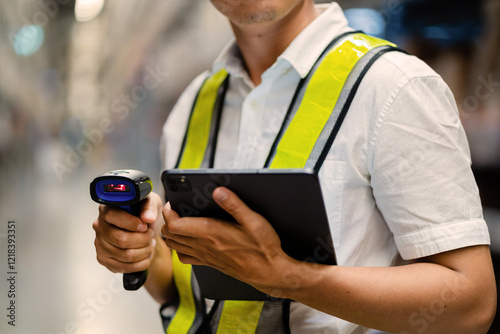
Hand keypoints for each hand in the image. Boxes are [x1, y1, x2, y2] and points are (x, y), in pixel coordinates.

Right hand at [93, 192, 162, 273]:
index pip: (112, 216)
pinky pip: (124, 267)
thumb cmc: (144, 213)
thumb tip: (147, 218)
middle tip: (150, 235)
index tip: (144, 226)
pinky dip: (140, 263)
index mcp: (107, 209)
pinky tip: (145, 255)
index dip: (131, 223)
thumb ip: (149, 207)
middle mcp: (99, 226)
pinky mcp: (104, 259)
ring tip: (149, 244)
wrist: (145, 228)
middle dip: (143, 239)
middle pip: (121, 239)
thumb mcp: (150, 202)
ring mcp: (100, 244)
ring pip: (125, 255)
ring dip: (144, 251)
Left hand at [161, 187, 291, 291]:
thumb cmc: (263, 248)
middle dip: (167, 220)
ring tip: (178, 221)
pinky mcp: (209, 263)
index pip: (175, 225)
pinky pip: (185, 258)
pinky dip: (180, 248)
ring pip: (175, 247)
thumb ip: (234, 204)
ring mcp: (205, 257)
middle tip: (175, 209)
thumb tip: (218, 191)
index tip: (173, 203)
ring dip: (171, 233)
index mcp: (211, 233)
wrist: (269, 273)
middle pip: (170, 235)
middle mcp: (204, 246)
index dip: (169, 212)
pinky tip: (189, 241)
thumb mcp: (253, 221)